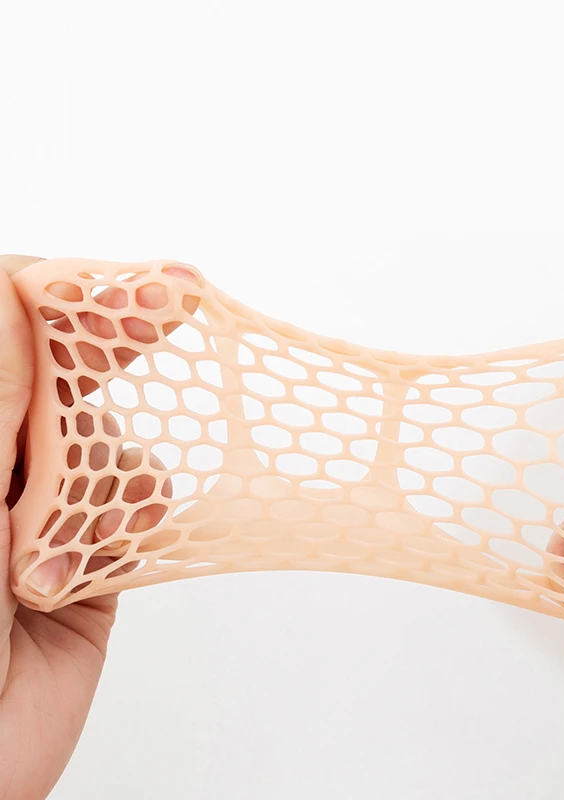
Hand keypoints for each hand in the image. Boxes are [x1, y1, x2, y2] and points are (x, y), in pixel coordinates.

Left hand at [0, 255, 192, 799]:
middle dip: (113, 342)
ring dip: (106, 478)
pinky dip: (136, 520)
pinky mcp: (91, 551)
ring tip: (60, 545)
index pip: (12, 324)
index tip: (138, 282)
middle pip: (64, 371)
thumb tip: (21, 294)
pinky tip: (100, 560)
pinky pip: (138, 502)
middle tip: (175, 296)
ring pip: (112, 439)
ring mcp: (41, 504)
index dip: (72, 294)